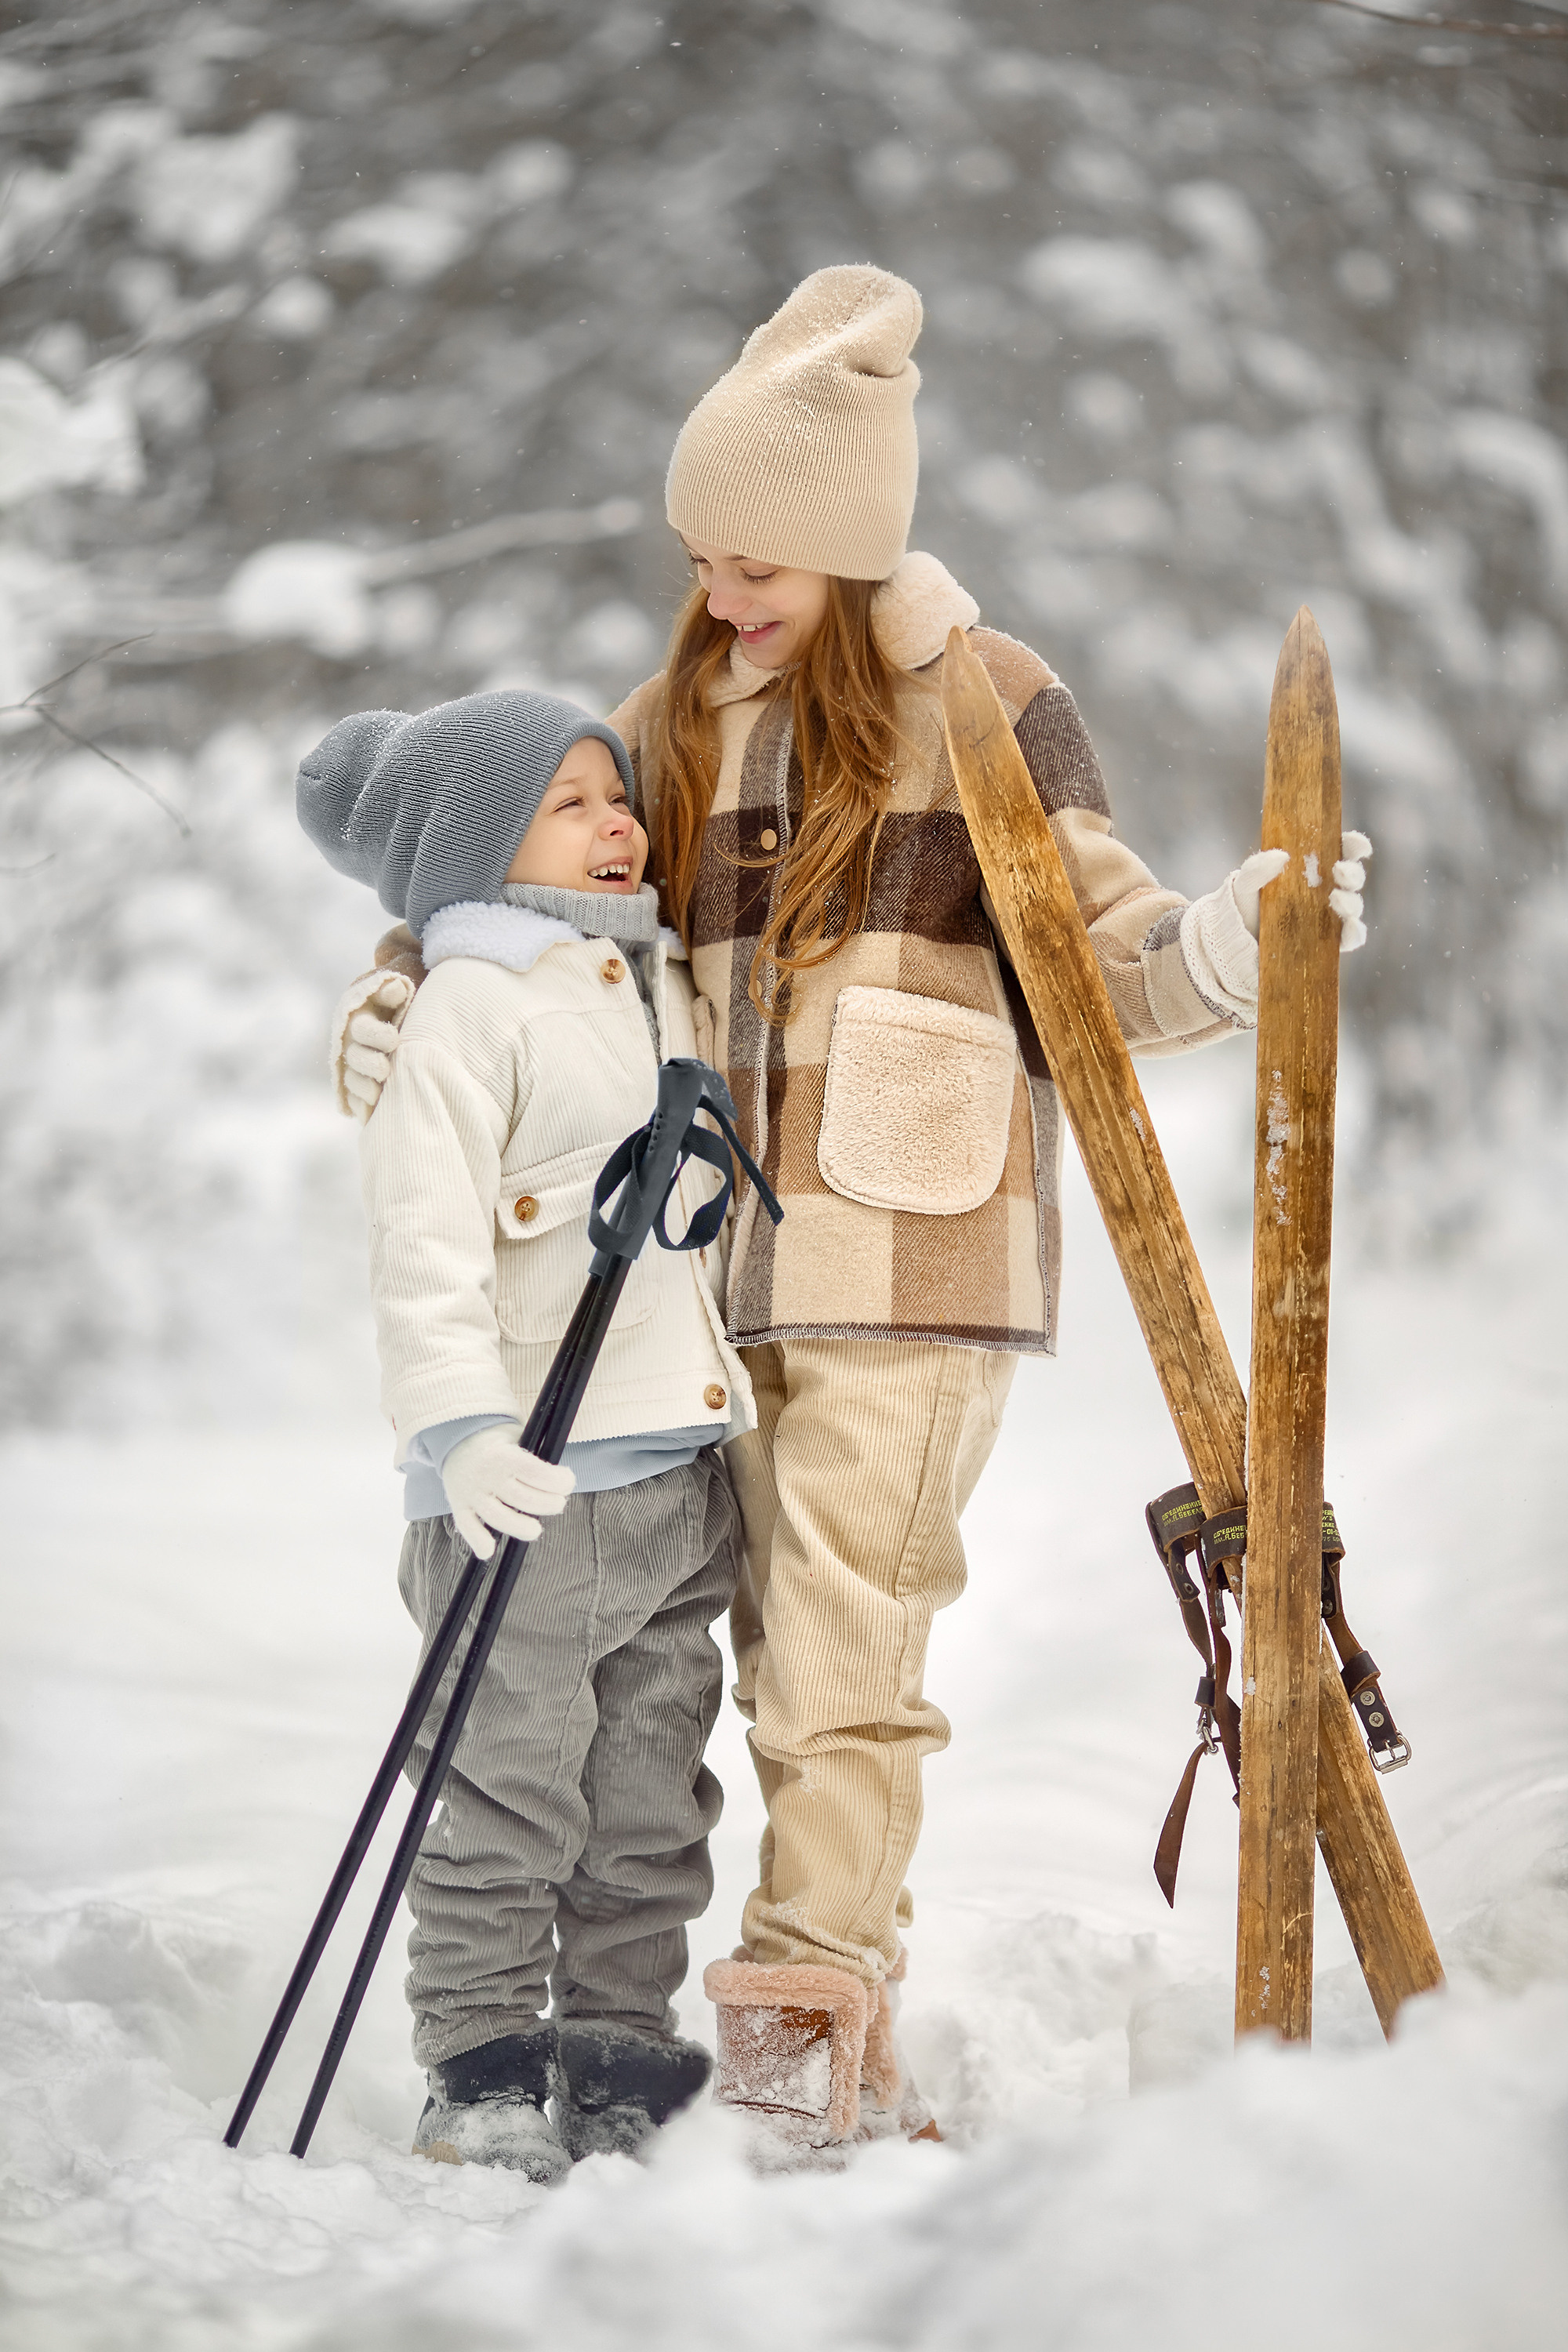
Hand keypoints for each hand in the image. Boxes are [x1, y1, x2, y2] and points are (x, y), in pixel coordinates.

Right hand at [330, 971, 412, 1120]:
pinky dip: (362, 1105)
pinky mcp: (359, 1089)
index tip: (393, 1039)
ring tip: (379, 1090)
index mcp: (361, 1020)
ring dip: (364, 1086)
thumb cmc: (403, 1006)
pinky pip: (354, 1100)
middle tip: (385, 1068)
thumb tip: (397, 987)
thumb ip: (393, 989)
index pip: (362, 1029)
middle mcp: (353, 1045)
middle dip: (370, 1063)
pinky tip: (372, 1109)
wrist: (404, 1023)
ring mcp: (355, 1068)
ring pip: (353, 1080)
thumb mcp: (399, 992)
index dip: (375, 1035)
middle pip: (355, 1057)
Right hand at [441, 1423, 575, 1559]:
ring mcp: (472, 1493)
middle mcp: (487, 1475)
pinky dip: (477, 1540)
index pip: (536, 1472)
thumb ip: (535, 1452)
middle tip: (558, 1503)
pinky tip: (488, 1551)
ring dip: (521, 1528)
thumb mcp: (517, 1435)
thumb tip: (560, 1474)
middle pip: (523, 1499)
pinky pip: (466, 1526)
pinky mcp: (459, 1505)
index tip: (568, 1482)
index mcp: (504, 1455)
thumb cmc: (496, 1442)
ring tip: (535, 1530)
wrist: (456, 1440)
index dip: (558, 1481)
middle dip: (548, 1504)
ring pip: (498, 1517)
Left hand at [1232, 831, 1371, 952]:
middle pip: (1352, 878)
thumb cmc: (1246, 906)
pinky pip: (1351, 938)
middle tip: (1339, 871)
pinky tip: (1349, 927)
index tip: (1356, 844)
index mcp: (1312, 868)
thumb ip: (1257, 868)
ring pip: (1354, 906)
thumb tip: (1281, 856)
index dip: (1353, 845)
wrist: (1237, 942)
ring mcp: (1329, 916)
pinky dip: (1355, 932)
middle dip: (1353, 872)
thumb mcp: (1245, 884)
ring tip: (1336, 899)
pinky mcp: (1329, 942)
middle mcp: (1326, 890)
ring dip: (1352, 901)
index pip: (1340, 851)